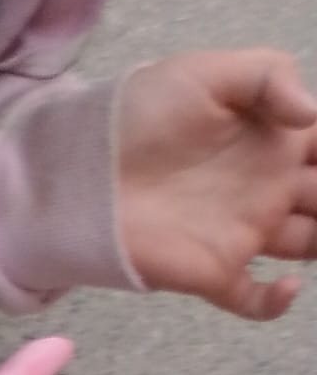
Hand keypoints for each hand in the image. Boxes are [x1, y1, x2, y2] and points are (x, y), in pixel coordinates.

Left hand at [119, 50, 316, 320]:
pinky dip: (275, 301)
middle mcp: (269, 187)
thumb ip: (269, 78)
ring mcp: (242, 231)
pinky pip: (253, 299)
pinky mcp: (211, 271)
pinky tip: (289, 285)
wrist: (79, 167)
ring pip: (307, 244)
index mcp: (276, 139)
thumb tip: (312, 114)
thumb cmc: (140, 112)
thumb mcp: (207, 73)